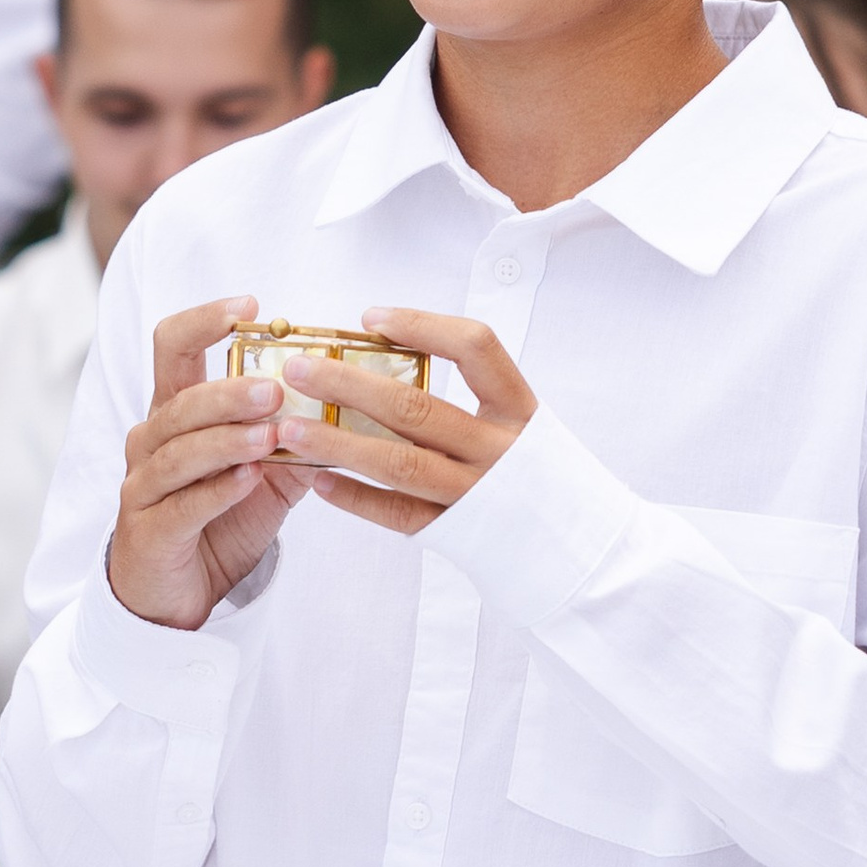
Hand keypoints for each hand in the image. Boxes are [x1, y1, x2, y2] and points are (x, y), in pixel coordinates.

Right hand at [107, 298, 323, 630]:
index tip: (249, 306)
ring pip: (180, 450)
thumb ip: (293, 438)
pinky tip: (249, 480)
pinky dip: (217, 490)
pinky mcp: (149, 530)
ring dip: (227, 438)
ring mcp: (143, 485)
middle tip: (275, 388)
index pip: (173, 346)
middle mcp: (150, 441)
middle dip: (229, 391)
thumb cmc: (214, 523)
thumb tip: (346, 403)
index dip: (205, 320)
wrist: (174, 596)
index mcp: (174, 413)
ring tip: (271, 434)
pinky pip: (182, 504)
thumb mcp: (264, 476)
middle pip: (180, 399)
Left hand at [274, 310, 537, 537]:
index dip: (422, 325)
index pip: (476, 348)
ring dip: (338, 442)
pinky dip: (356, 497)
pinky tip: (319, 480)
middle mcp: (501, 449)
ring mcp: (479, 494)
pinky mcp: (458, 534)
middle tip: (299, 369)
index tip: (370, 318)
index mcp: (520, 410)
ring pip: (399, 462)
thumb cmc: (536, 474)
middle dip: (349, 384)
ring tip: (290, 428)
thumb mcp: (519, 423)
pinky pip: (399, 514)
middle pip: (416, 407)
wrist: (576, 548)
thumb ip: (468, 395)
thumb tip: (386, 353)